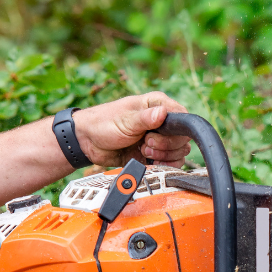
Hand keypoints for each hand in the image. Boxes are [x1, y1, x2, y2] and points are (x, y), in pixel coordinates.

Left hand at [76, 92, 190, 167]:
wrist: (89, 143)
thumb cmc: (103, 123)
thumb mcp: (125, 120)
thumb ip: (145, 118)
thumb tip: (163, 113)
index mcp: (157, 105)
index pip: (183, 118)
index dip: (175, 131)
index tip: (155, 134)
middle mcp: (162, 121)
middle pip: (183, 139)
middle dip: (166, 146)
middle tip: (145, 143)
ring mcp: (160, 139)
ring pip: (179, 152)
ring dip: (163, 156)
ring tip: (143, 150)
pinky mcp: (155, 154)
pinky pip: (171, 163)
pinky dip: (163, 166)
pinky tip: (149, 161)